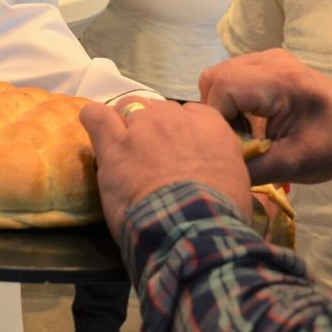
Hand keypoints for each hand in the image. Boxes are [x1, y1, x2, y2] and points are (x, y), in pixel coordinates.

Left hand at [80, 99, 254, 242]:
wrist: (194, 224)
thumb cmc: (222, 211)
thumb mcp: (237, 179)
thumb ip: (223, 162)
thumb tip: (218, 171)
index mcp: (209, 123)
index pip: (189, 113)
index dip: (181, 132)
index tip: (178, 151)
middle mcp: (175, 116)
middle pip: (158, 109)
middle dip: (154, 127)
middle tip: (150, 156)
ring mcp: (143, 126)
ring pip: (129, 107)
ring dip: (126, 123)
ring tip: (124, 149)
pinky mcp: (115, 143)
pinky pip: (97, 116)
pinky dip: (94, 119)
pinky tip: (95, 127)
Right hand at [199, 49, 331, 185]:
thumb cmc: (331, 145)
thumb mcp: (292, 164)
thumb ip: (251, 166)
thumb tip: (215, 168)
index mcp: (281, 80)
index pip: (224, 87)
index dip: (217, 119)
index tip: (231, 145)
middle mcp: (269, 60)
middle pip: (215, 79)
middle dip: (216, 114)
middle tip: (235, 141)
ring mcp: (266, 58)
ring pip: (218, 77)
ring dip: (221, 107)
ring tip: (242, 133)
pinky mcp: (265, 64)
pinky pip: (231, 77)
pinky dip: (230, 101)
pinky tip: (248, 122)